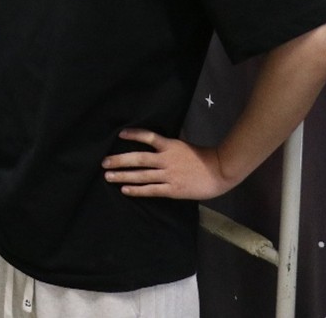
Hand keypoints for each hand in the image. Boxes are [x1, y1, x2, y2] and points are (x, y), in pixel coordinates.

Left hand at [102, 129, 232, 200]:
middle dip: (119, 160)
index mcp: (170, 146)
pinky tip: (125, 190)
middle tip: (104, 162)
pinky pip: (151, 190)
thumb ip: (169, 146)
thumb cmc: (203, 158)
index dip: (134, 134)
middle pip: (138, 158)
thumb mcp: (184, 146)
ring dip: (123, 176)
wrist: (220, 171)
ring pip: (141, 175)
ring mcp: (169, 174)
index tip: (121, 134)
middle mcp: (166, 159)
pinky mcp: (173, 189)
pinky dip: (136, 190)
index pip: (148, 137)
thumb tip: (155, 144)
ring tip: (108, 176)